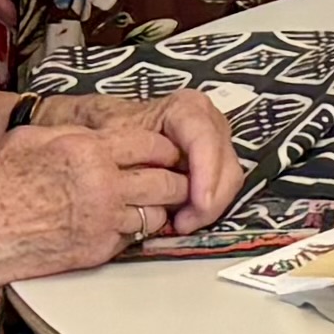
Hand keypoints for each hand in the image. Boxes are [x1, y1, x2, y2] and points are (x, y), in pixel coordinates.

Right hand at [0, 117, 191, 281]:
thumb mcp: (30, 140)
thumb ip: (71, 134)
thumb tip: (93, 134)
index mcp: (88, 149)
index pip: (153, 144)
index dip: (164, 149)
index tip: (166, 154)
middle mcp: (103, 183)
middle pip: (167, 180)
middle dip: (175, 181)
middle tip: (175, 181)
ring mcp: (104, 220)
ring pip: (157, 213)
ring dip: (159, 209)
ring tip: (152, 205)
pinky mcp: (99, 250)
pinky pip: (135, 238)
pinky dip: (135, 232)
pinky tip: (124, 226)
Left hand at [39, 89, 244, 236]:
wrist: (104, 129)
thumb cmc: (107, 130)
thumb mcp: (109, 134)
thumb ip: (126, 149)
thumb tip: (139, 174)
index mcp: (186, 108)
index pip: (205, 139)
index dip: (206, 172)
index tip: (197, 203)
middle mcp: (207, 122)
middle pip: (224, 162)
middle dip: (211, 197)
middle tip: (185, 224)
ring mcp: (214, 143)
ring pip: (229, 178)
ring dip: (209, 206)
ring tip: (179, 225)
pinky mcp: (213, 163)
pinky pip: (222, 187)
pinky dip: (206, 207)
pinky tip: (182, 219)